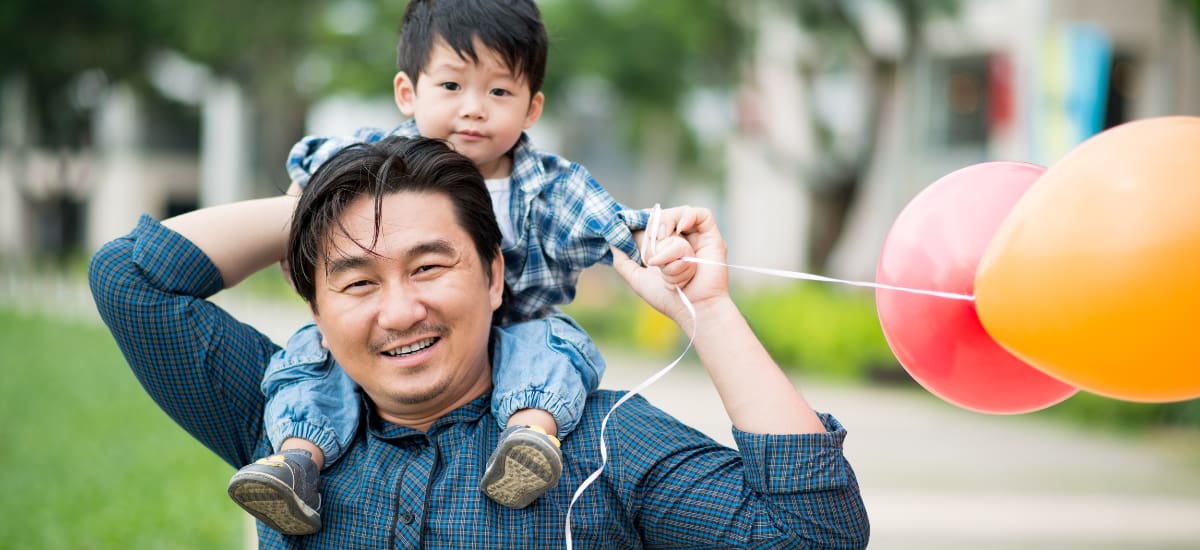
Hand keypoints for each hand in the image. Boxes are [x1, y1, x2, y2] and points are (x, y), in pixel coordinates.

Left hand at [613, 206, 727, 329]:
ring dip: (668, 221)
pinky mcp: (711, 235)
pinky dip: (689, 216)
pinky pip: (702, 214)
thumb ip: (623, 263)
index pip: (652, 222)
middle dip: (653, 224)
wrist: (691, 306)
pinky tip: (680, 228)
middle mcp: (682, 239)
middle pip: (664, 215)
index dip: (641, 220)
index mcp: (665, 247)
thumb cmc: (667, 297)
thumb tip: (613, 243)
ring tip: (662, 236)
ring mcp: (697, 236)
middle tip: (651, 238)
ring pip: (680, 213)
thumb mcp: (638, 279)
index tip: (630, 225)